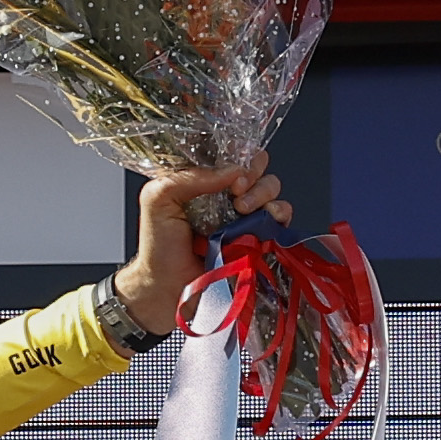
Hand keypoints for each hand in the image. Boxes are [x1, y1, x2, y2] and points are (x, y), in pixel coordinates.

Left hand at [116, 153, 290, 336]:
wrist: (168, 288)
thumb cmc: (159, 248)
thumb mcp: (158, 199)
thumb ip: (187, 176)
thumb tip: (230, 169)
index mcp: (202, 179)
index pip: (229, 151)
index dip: (236, 153)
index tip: (230, 171)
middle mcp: (226, 193)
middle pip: (255, 165)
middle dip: (252, 172)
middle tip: (236, 191)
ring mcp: (244, 214)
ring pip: (271, 186)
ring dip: (263, 192)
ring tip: (242, 210)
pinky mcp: (259, 235)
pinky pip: (282, 215)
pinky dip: (280, 213)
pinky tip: (265, 219)